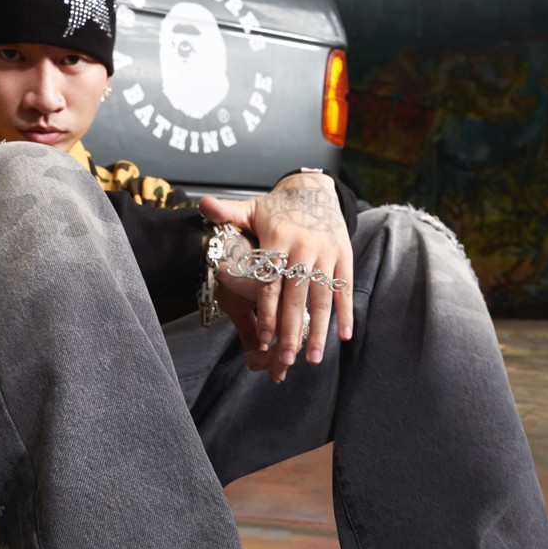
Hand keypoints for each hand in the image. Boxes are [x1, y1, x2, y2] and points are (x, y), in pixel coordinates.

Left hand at [199, 173, 352, 383]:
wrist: (315, 188)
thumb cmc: (277, 208)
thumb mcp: (251, 208)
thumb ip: (227, 211)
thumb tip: (202, 204)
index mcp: (279, 238)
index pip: (271, 282)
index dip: (267, 311)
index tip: (264, 339)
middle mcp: (304, 246)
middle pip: (296, 295)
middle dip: (292, 330)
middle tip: (287, 360)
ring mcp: (326, 253)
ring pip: (323, 297)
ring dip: (319, 330)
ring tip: (313, 359)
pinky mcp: (344, 256)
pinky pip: (344, 289)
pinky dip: (346, 313)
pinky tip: (343, 338)